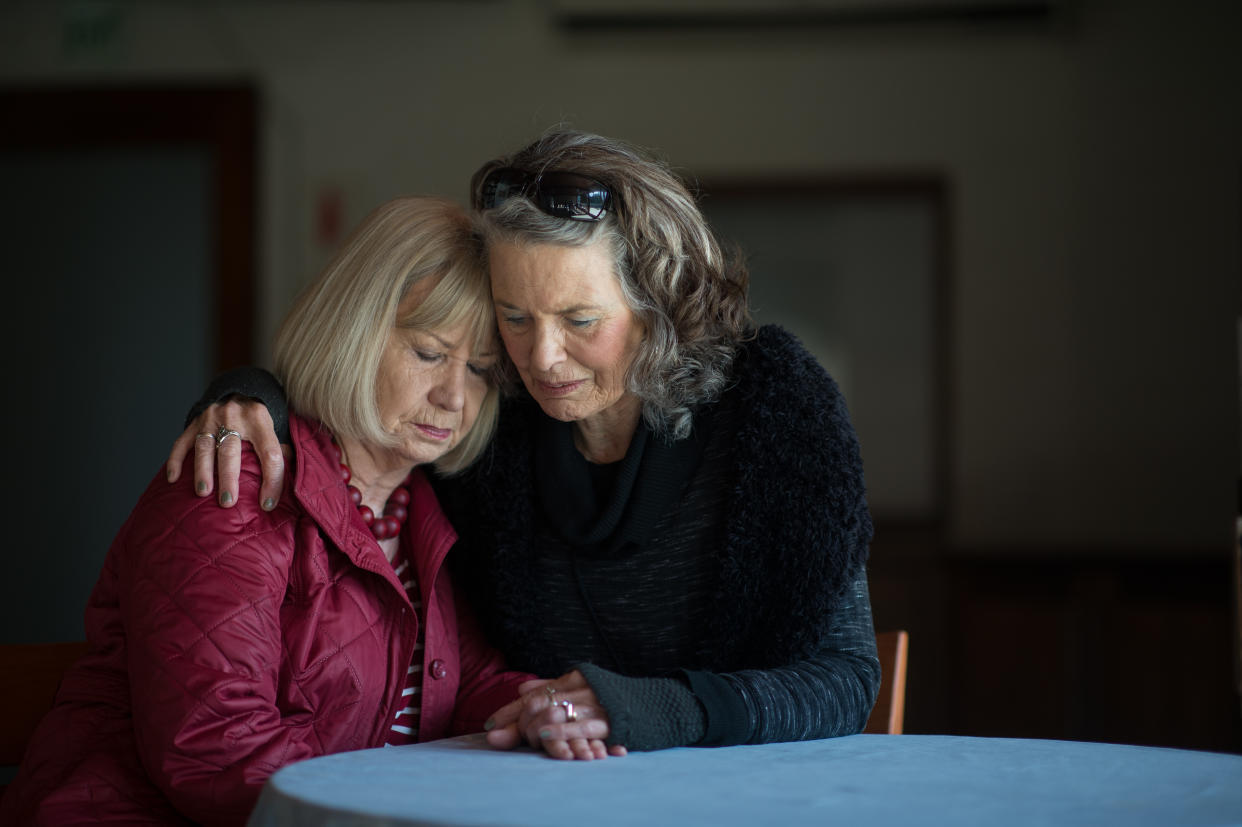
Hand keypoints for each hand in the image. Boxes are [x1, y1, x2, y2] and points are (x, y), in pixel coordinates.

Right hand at [166, 398, 287, 509]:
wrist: (239, 387)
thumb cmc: (260, 417)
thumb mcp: (275, 427)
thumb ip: (281, 450)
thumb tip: (292, 480)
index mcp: (260, 419)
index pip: (270, 453)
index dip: (272, 480)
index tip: (268, 504)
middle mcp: (234, 415)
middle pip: (231, 450)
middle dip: (229, 478)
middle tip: (228, 502)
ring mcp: (211, 417)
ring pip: (205, 446)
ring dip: (203, 471)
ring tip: (203, 493)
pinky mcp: (195, 420)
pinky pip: (182, 441)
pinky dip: (176, 460)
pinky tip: (173, 478)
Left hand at [485, 672, 625, 760]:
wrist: (656, 704)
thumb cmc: (614, 698)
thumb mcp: (583, 687)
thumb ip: (553, 686)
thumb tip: (521, 688)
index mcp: (574, 678)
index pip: (534, 693)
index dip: (509, 710)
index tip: (489, 724)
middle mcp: (582, 688)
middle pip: (540, 702)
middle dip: (516, 720)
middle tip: (501, 737)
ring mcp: (595, 704)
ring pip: (557, 712)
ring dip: (534, 727)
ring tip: (518, 736)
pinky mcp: (610, 721)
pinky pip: (582, 727)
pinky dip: (562, 731)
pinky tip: (546, 735)